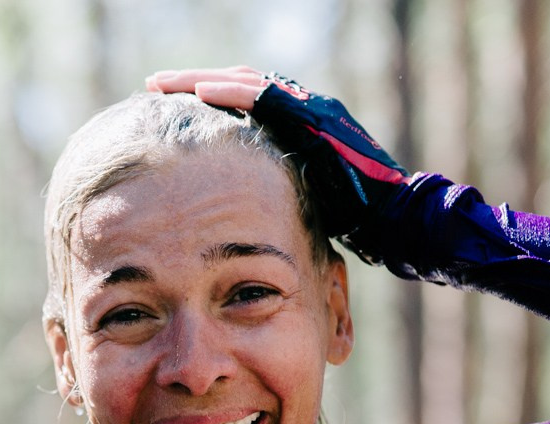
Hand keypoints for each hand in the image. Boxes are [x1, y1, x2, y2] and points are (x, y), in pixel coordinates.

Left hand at [146, 66, 409, 253]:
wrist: (394, 217)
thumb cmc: (352, 216)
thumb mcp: (299, 193)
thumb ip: (272, 183)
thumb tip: (238, 203)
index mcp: (298, 122)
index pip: (244, 98)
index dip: (207, 96)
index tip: (170, 102)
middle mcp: (304, 106)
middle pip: (238, 81)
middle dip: (194, 81)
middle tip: (155, 84)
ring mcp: (310, 108)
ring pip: (245, 80)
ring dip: (201, 79)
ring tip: (163, 82)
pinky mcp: (313, 117)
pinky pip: (264, 97)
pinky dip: (230, 92)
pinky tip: (198, 93)